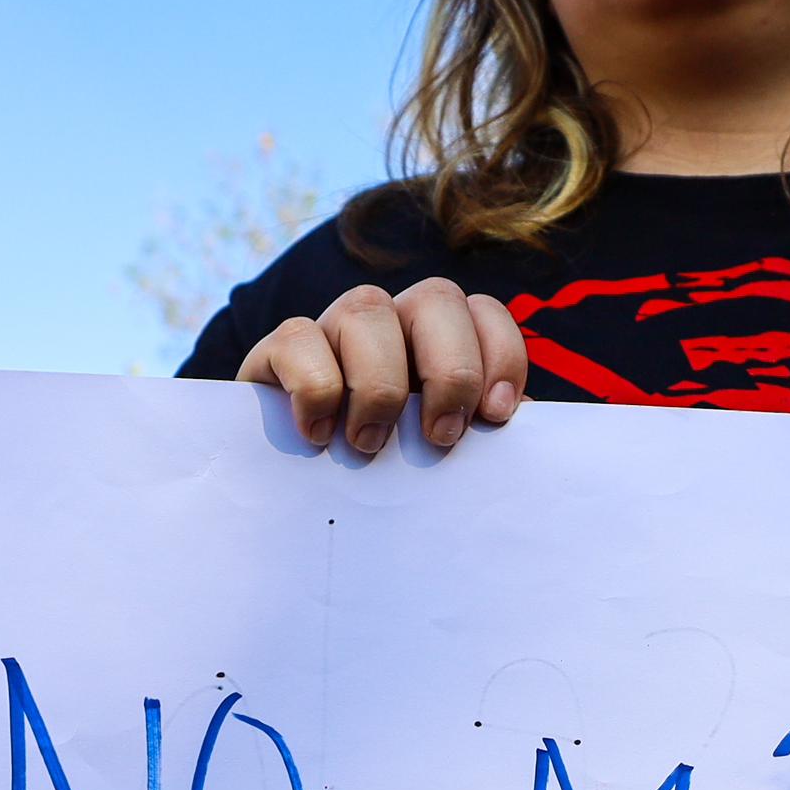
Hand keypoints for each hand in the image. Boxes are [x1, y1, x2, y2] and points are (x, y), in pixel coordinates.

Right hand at [238, 280, 529, 457]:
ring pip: (366, 308)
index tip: (496, 416)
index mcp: (439, 339)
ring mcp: (334, 327)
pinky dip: (316, 389)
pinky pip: (299, 338)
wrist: (291, 492)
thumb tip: (510, 438)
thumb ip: (472, 434)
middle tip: (440, 437)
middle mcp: (391, 321)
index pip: (484, 313)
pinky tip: (320, 435)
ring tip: (370, 444)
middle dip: (450, 370)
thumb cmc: (381, 472)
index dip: (500, 356)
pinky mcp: (278, 349)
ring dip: (380, 382)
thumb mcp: (433, 452)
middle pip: (436, 298)